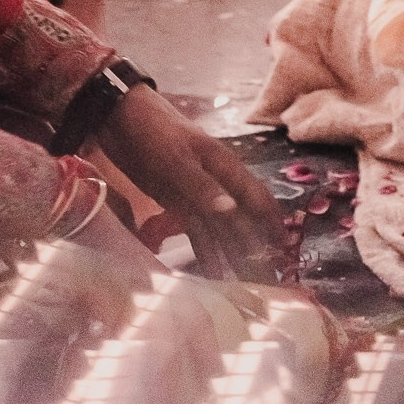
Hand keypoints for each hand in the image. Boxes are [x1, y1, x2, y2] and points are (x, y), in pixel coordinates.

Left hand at [94, 89, 286, 279]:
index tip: (286, 252)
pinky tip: (213, 276)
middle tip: (268, 284)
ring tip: (246, 288)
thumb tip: (232, 211)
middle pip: (242, 220)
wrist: (117, 116)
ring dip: (233, 255)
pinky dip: (206, 252)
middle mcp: (216, 183)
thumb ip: (202, 186)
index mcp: (223, 166)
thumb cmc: (152, 132)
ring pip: (222, 229)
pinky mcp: (177, 202)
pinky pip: (198, 232)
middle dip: (256, 249)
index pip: (256, 197)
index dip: (272, 222)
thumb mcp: (175, 159)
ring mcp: (197, 194)